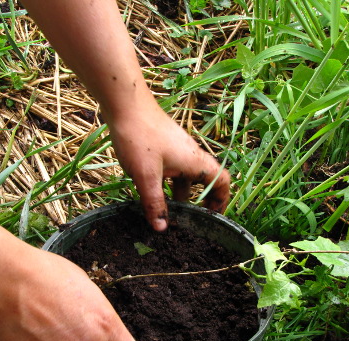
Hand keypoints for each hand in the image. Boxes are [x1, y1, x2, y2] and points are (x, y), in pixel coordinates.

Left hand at [109, 102, 229, 230]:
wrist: (125, 104)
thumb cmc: (139, 137)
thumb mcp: (146, 176)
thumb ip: (155, 203)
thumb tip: (162, 228)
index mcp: (195, 161)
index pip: (222, 181)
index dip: (222, 201)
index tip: (212, 218)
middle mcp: (191, 155)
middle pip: (205, 181)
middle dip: (200, 201)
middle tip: (190, 220)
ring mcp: (177, 149)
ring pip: (186, 176)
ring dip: (182, 194)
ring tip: (170, 211)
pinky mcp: (164, 145)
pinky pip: (173, 169)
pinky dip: (169, 183)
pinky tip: (152, 191)